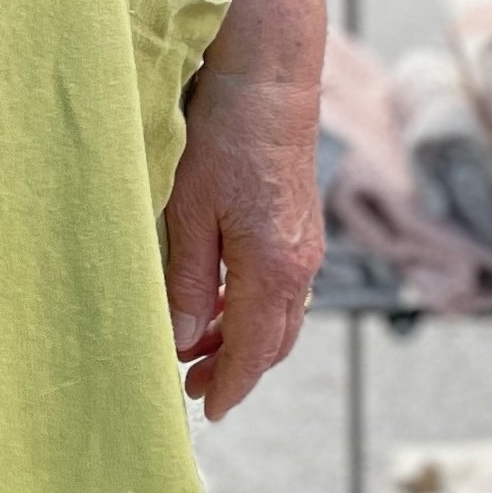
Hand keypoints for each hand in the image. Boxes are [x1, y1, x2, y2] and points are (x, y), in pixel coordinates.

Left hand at [161, 65, 322, 421]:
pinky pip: (281, 287)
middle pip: (273, 341)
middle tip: (193, 385)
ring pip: (279, 315)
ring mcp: (306, 246)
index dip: (230, 385)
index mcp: (274, 270)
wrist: (268, 83)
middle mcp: (300, 266)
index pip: (254, 351)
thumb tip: (186, 339)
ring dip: (243, 338)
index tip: (204, 410)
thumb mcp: (189, 212)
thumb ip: (190, 281)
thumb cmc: (222, 139)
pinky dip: (253, 307)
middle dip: (235, 369)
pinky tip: (222, 300)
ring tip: (199, 347)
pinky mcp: (300, 226)